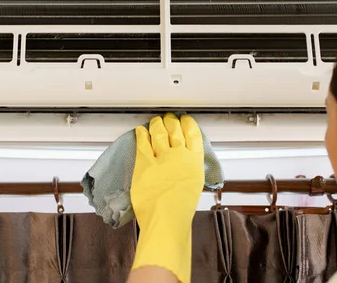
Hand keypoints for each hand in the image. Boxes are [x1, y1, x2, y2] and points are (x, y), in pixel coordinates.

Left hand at [129, 113, 204, 282]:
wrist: (166, 219)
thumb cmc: (180, 210)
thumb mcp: (193, 186)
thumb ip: (188, 171)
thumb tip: (184, 166)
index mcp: (195, 162)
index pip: (194, 135)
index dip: (189, 124)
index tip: (186, 120)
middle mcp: (180, 155)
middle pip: (176, 130)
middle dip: (172, 122)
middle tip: (169, 117)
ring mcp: (162, 157)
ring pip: (160, 133)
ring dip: (157, 125)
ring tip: (156, 121)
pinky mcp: (145, 162)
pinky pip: (143, 143)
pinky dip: (142, 135)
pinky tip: (141, 131)